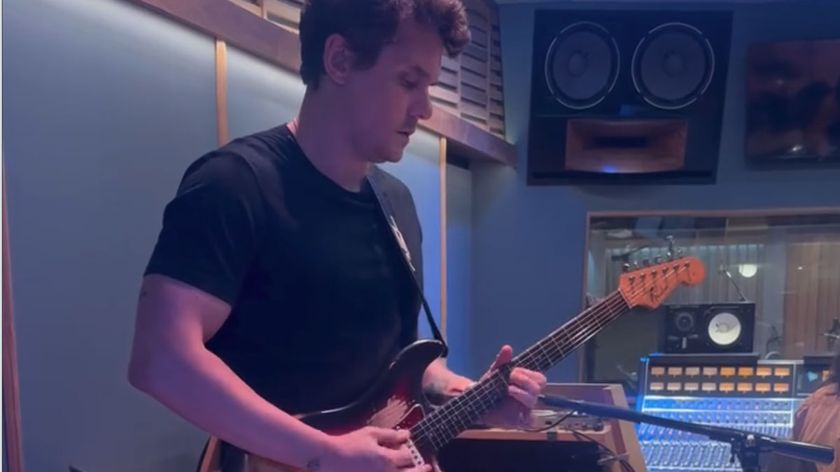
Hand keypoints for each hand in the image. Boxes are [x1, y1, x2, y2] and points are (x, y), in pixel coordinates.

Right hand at [314, 426, 431, 471]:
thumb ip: (390, 435)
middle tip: (427, 467)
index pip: (410, 458)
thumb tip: (407, 435)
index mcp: (387, 459)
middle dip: (421, 470)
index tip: (414, 451)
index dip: (414, 453)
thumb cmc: (349, 444)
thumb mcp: (370, 434)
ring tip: (415, 471)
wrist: (328, 459)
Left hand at [480, 345, 546, 428]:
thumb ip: (502, 361)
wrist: (477, 403)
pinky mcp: (520, 420)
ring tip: (508, 389)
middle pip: (538, 387)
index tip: (513, 370)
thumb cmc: (490, 387)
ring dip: (521, 392)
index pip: (540, 378)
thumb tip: (507, 348)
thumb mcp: (495, 372)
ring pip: (533, 400)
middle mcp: (528, 396)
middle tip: (510, 376)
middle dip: (525, 379)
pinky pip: (530, 421)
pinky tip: (516, 410)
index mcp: (526, 384)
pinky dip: (526, 416)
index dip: (528, 373)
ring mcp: (525, 409)